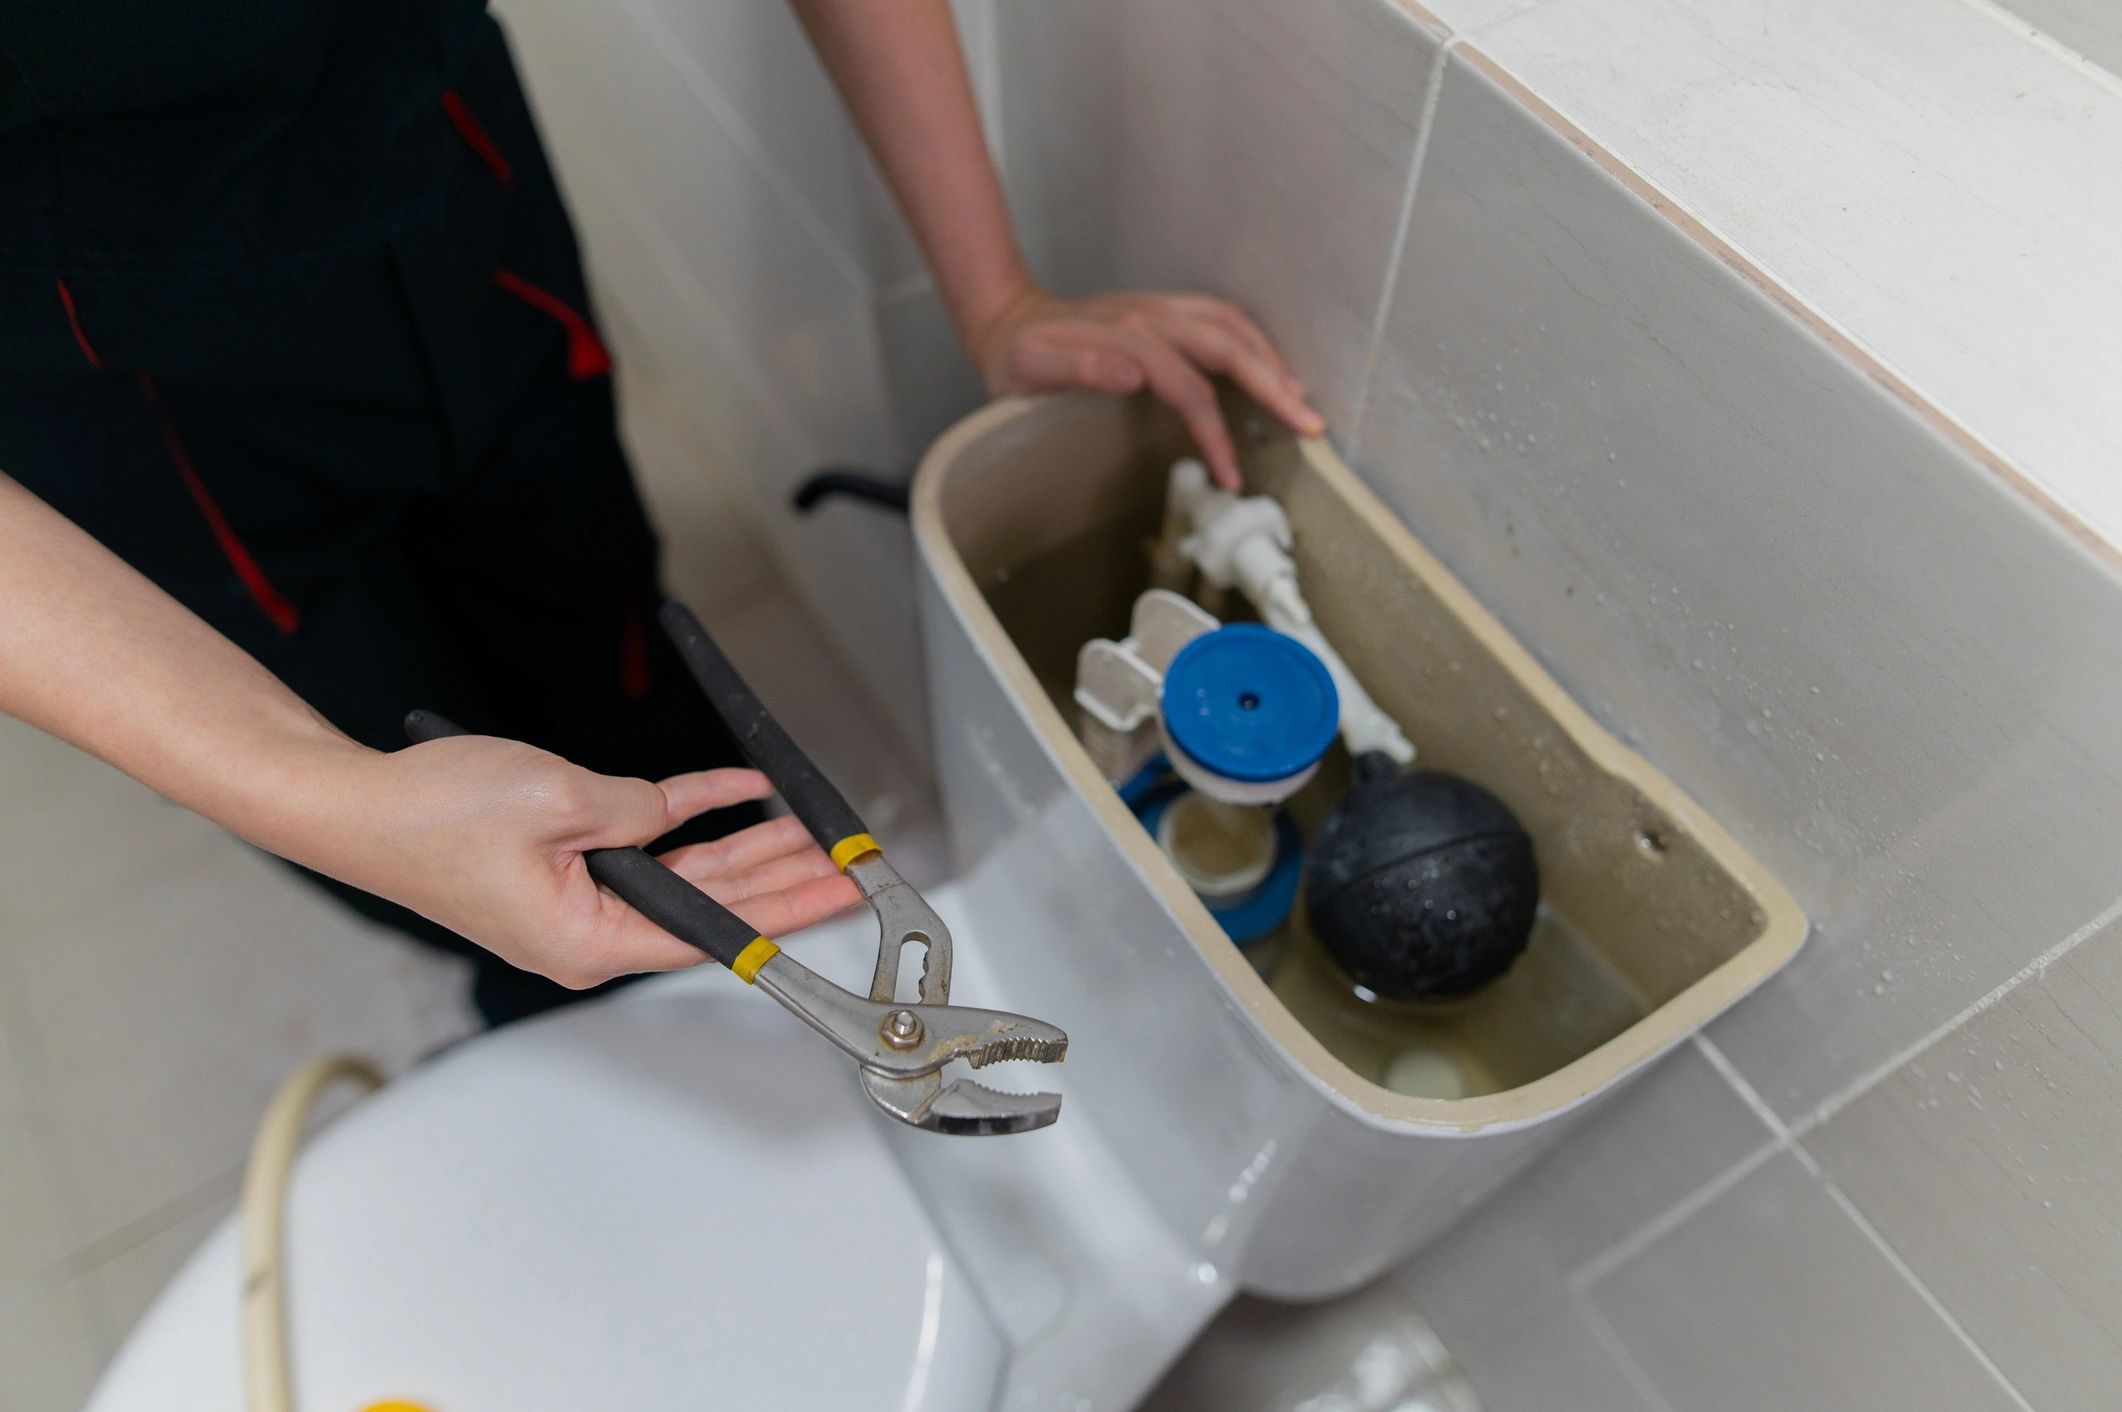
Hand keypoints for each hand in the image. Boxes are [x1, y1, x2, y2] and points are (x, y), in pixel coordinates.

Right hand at [351, 735, 858, 988]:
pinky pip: (646, 841)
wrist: (357, 803)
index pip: (713, 933)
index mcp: (589, 942)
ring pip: (688, 873)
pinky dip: (689, 813)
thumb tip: (673, 813)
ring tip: (810, 835)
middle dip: (783, 880)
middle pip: (711, 907)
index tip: (833, 898)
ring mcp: (580, 902)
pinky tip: (737, 792)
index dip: (785, 911)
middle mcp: (591, 934)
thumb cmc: (430, 819)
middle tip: (844, 867)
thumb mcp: (559, 802)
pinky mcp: (566, 866)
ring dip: (748, 846)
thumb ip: (637, 811)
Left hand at [968, 282, 1324, 488]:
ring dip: (1270, 360)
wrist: (1007, 318)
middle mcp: (1153, 317)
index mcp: (1128, 337)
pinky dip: (1253, 342)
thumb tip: (1133, 376)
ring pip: (1233, 326)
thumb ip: (1081, 368)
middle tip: (1309, 425)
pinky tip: (1267, 368)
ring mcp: (1161, 309)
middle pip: (1230, 346)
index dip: (1216, 433)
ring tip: (1298, 401)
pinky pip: (1221, 319)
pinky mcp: (1164, 311)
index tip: (1231, 474)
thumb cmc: (1019, 355)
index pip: (1191, 389)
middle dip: (1274, 385)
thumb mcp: (1032, 369)